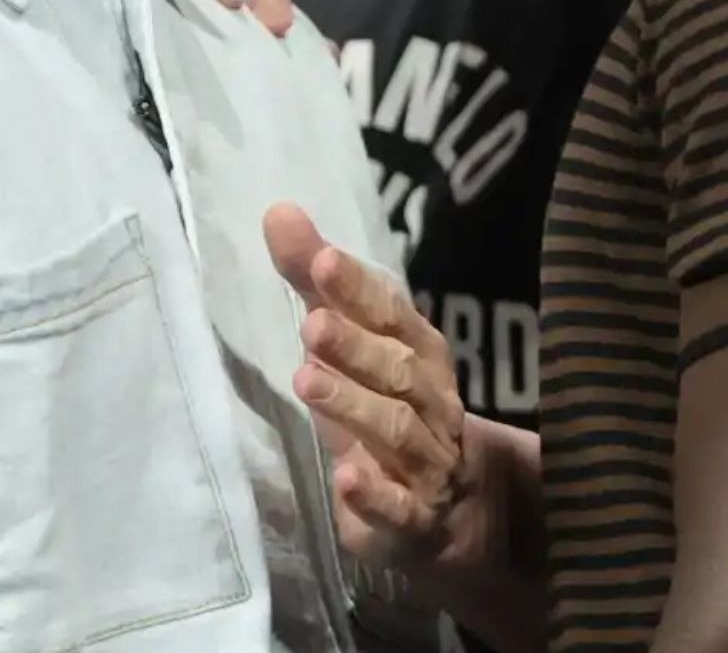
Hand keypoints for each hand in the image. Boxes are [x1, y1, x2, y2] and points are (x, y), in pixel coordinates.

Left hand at [264, 203, 485, 572]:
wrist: (450, 506)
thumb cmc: (388, 403)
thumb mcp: (353, 340)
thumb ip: (316, 282)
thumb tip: (277, 209)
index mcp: (419, 349)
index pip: (392, 313)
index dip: (358, 289)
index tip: (321, 262)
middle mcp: (432, 400)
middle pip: (398, 369)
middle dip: (356, 346)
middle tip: (311, 326)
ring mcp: (428, 461)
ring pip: (397, 430)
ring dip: (353, 405)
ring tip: (306, 381)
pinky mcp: (412, 518)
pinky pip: (399, 507)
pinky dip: (374, 494)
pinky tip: (345, 477)